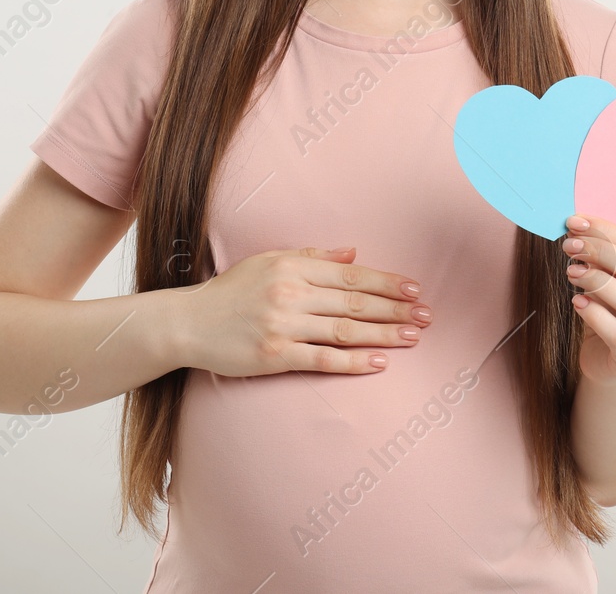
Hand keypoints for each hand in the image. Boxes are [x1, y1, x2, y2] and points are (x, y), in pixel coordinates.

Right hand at [178, 246, 431, 376]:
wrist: (188, 323)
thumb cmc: (231, 292)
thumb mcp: (268, 262)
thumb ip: (312, 257)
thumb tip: (353, 253)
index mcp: (292, 268)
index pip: (351, 275)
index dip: (387, 282)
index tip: (414, 289)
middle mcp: (290, 294)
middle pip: (354, 301)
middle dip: (395, 308)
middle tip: (427, 315)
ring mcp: (283, 326)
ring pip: (345, 330)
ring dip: (384, 334)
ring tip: (414, 337)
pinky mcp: (275, 356)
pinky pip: (323, 360)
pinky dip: (354, 362)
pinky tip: (380, 362)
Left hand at [562, 215, 615, 386]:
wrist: (610, 362)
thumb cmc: (612, 315)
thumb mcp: (612, 282)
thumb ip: (605, 258)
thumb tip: (578, 227)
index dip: (608, 231)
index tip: (576, 222)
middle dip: (602, 252)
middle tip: (570, 245)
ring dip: (598, 281)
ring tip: (571, 271)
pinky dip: (595, 314)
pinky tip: (577, 301)